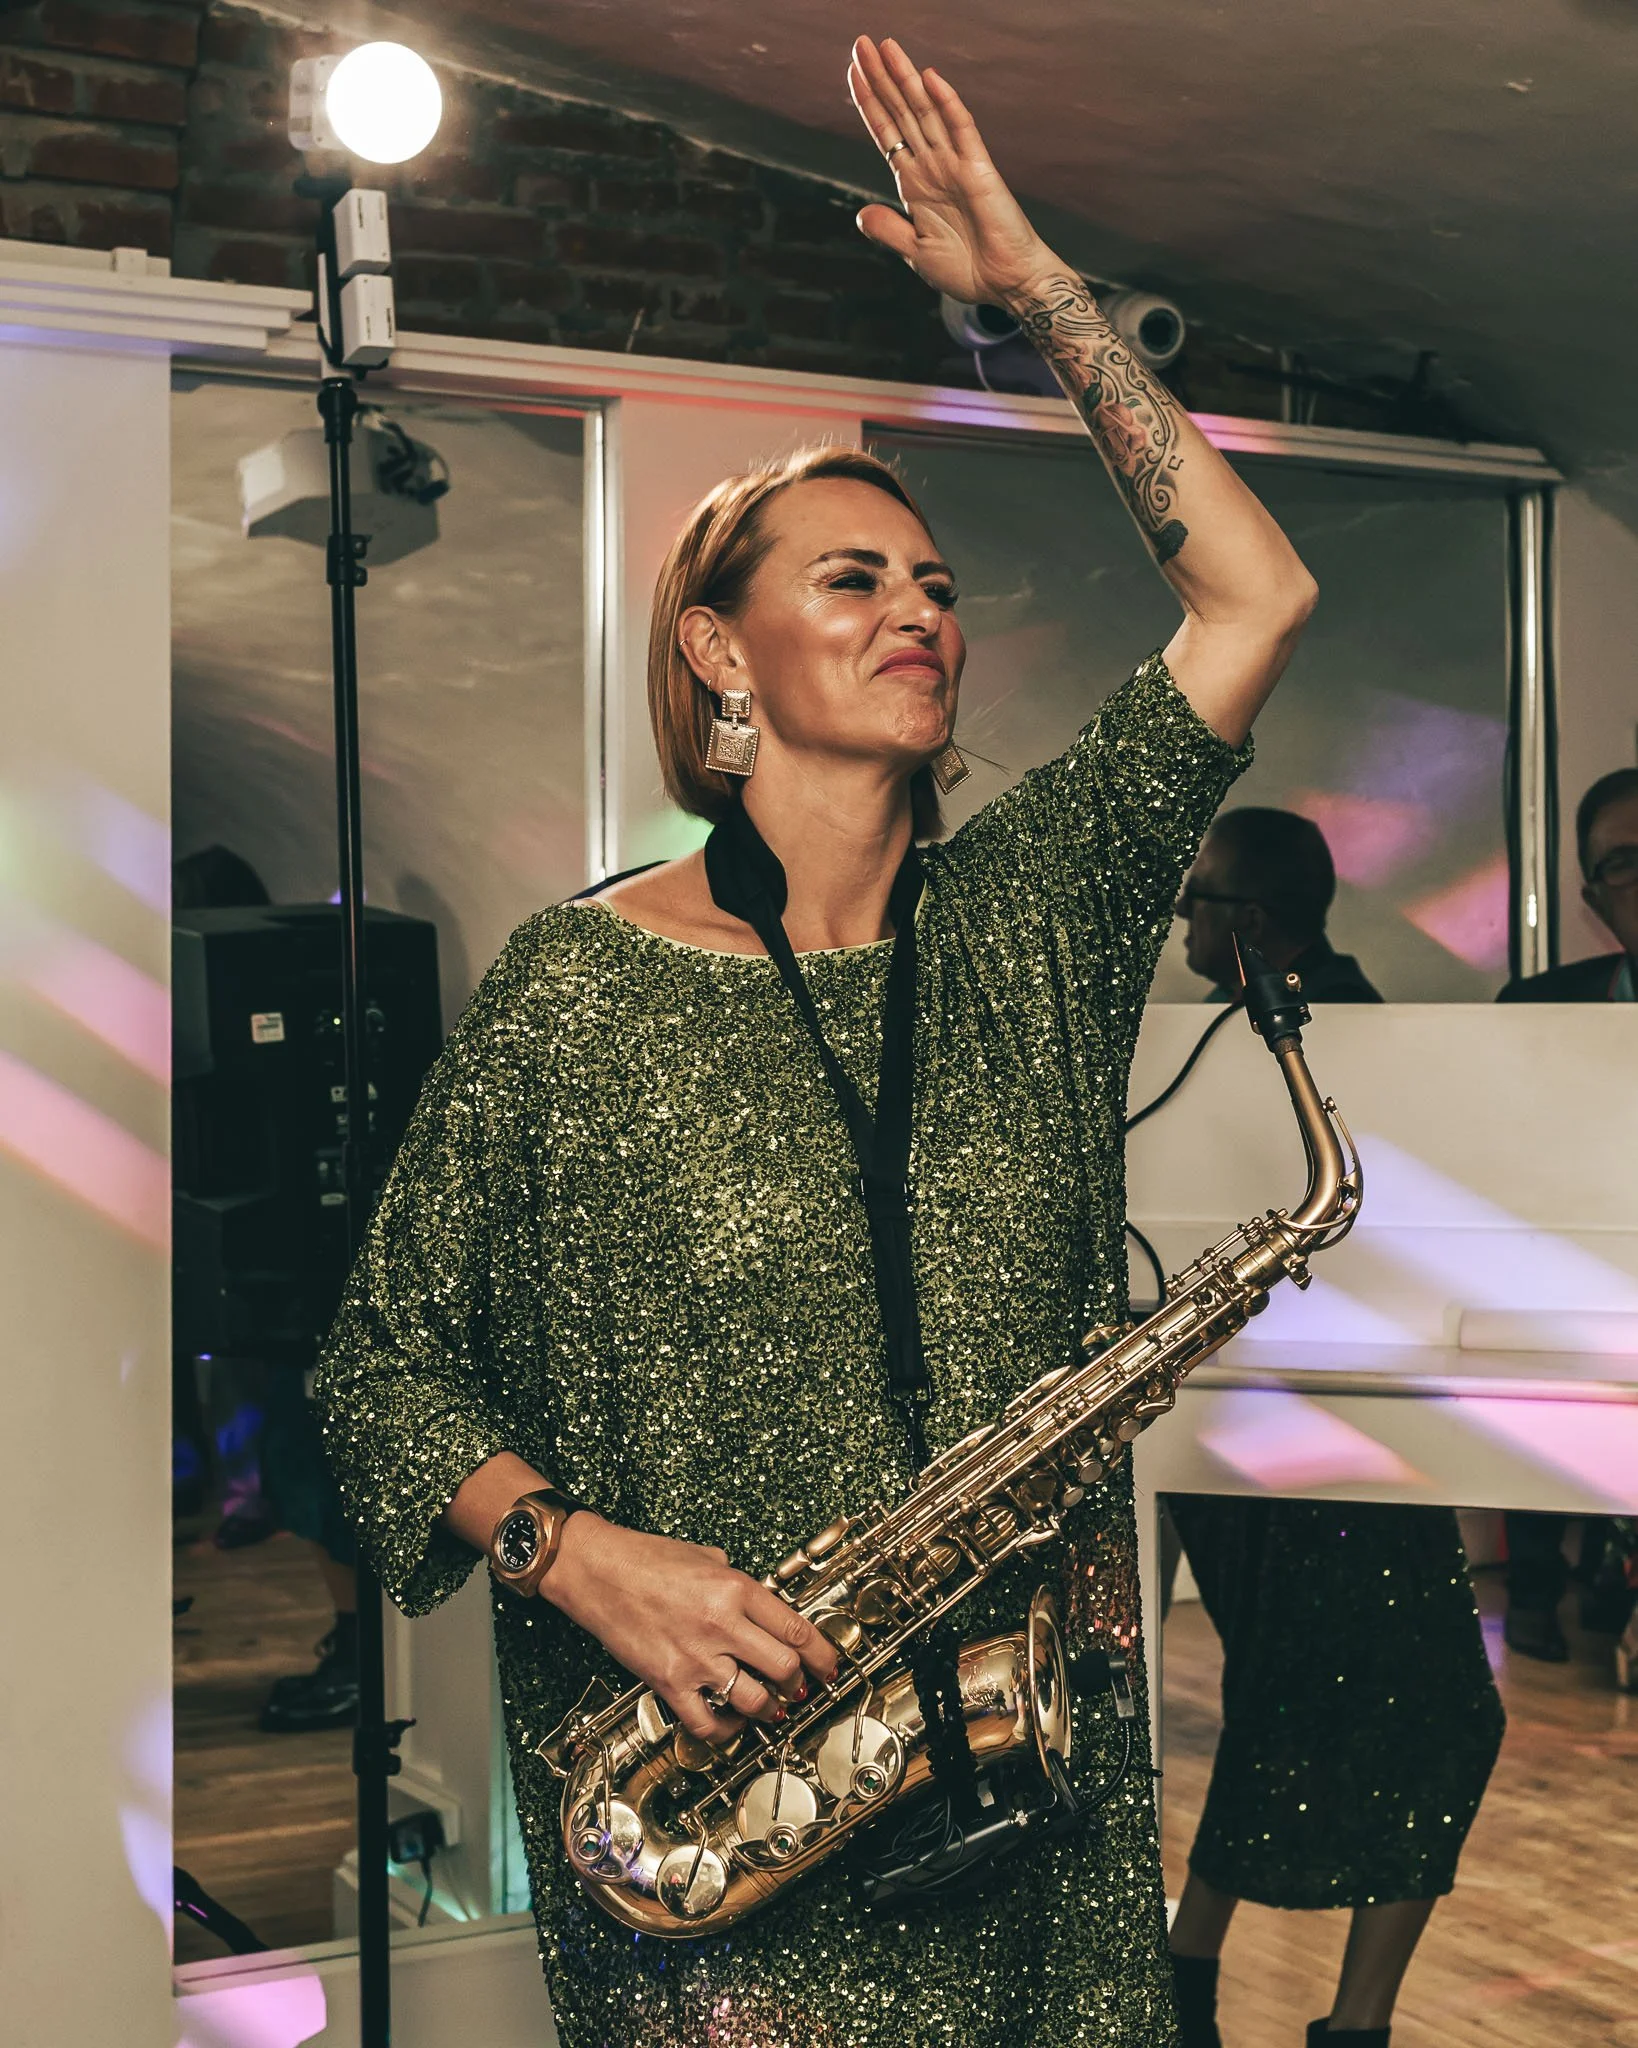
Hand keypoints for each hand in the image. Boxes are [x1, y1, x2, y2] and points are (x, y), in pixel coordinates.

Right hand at [542, 1515, 839, 1742]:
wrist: (596, 1570)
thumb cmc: (645, 1558)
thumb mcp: (705, 1555)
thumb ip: (736, 1580)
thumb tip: (757, 1601)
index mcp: (736, 1589)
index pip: (796, 1629)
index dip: (822, 1654)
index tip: (830, 1666)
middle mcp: (722, 1625)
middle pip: (784, 1668)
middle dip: (800, 1684)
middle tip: (803, 1688)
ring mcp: (696, 1657)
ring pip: (754, 1700)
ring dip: (770, 1710)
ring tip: (772, 1709)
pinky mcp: (669, 1682)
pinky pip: (707, 1722)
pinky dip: (726, 1731)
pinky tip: (731, 1725)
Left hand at [848, 36, 1058, 307]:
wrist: (1005, 285)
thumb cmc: (967, 271)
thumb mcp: (917, 252)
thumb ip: (889, 230)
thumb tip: (860, 213)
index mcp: (915, 185)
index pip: (887, 133)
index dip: (869, 103)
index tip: (853, 72)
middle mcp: (933, 166)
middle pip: (901, 112)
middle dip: (881, 78)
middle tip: (860, 43)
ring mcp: (956, 163)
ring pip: (925, 112)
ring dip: (905, 79)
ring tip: (885, 47)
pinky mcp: (979, 169)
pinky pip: (961, 129)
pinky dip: (946, 102)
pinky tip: (928, 77)